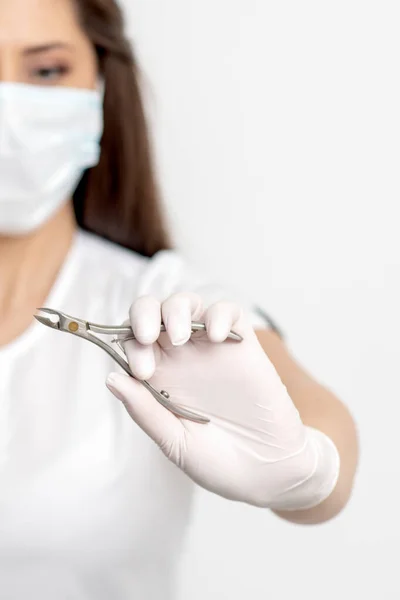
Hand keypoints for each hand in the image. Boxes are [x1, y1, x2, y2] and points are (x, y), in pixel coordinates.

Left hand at [106, 293, 339, 509]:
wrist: (267, 472)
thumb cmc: (217, 462)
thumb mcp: (174, 442)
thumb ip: (145, 410)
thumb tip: (111, 378)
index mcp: (158, 379)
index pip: (131, 342)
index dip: (128, 346)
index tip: (142, 372)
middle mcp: (181, 358)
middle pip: (153, 313)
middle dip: (143, 313)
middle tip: (146, 336)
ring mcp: (211, 349)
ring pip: (188, 304)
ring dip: (176, 309)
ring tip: (179, 335)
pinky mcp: (243, 346)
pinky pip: (230, 313)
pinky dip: (220, 314)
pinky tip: (216, 336)